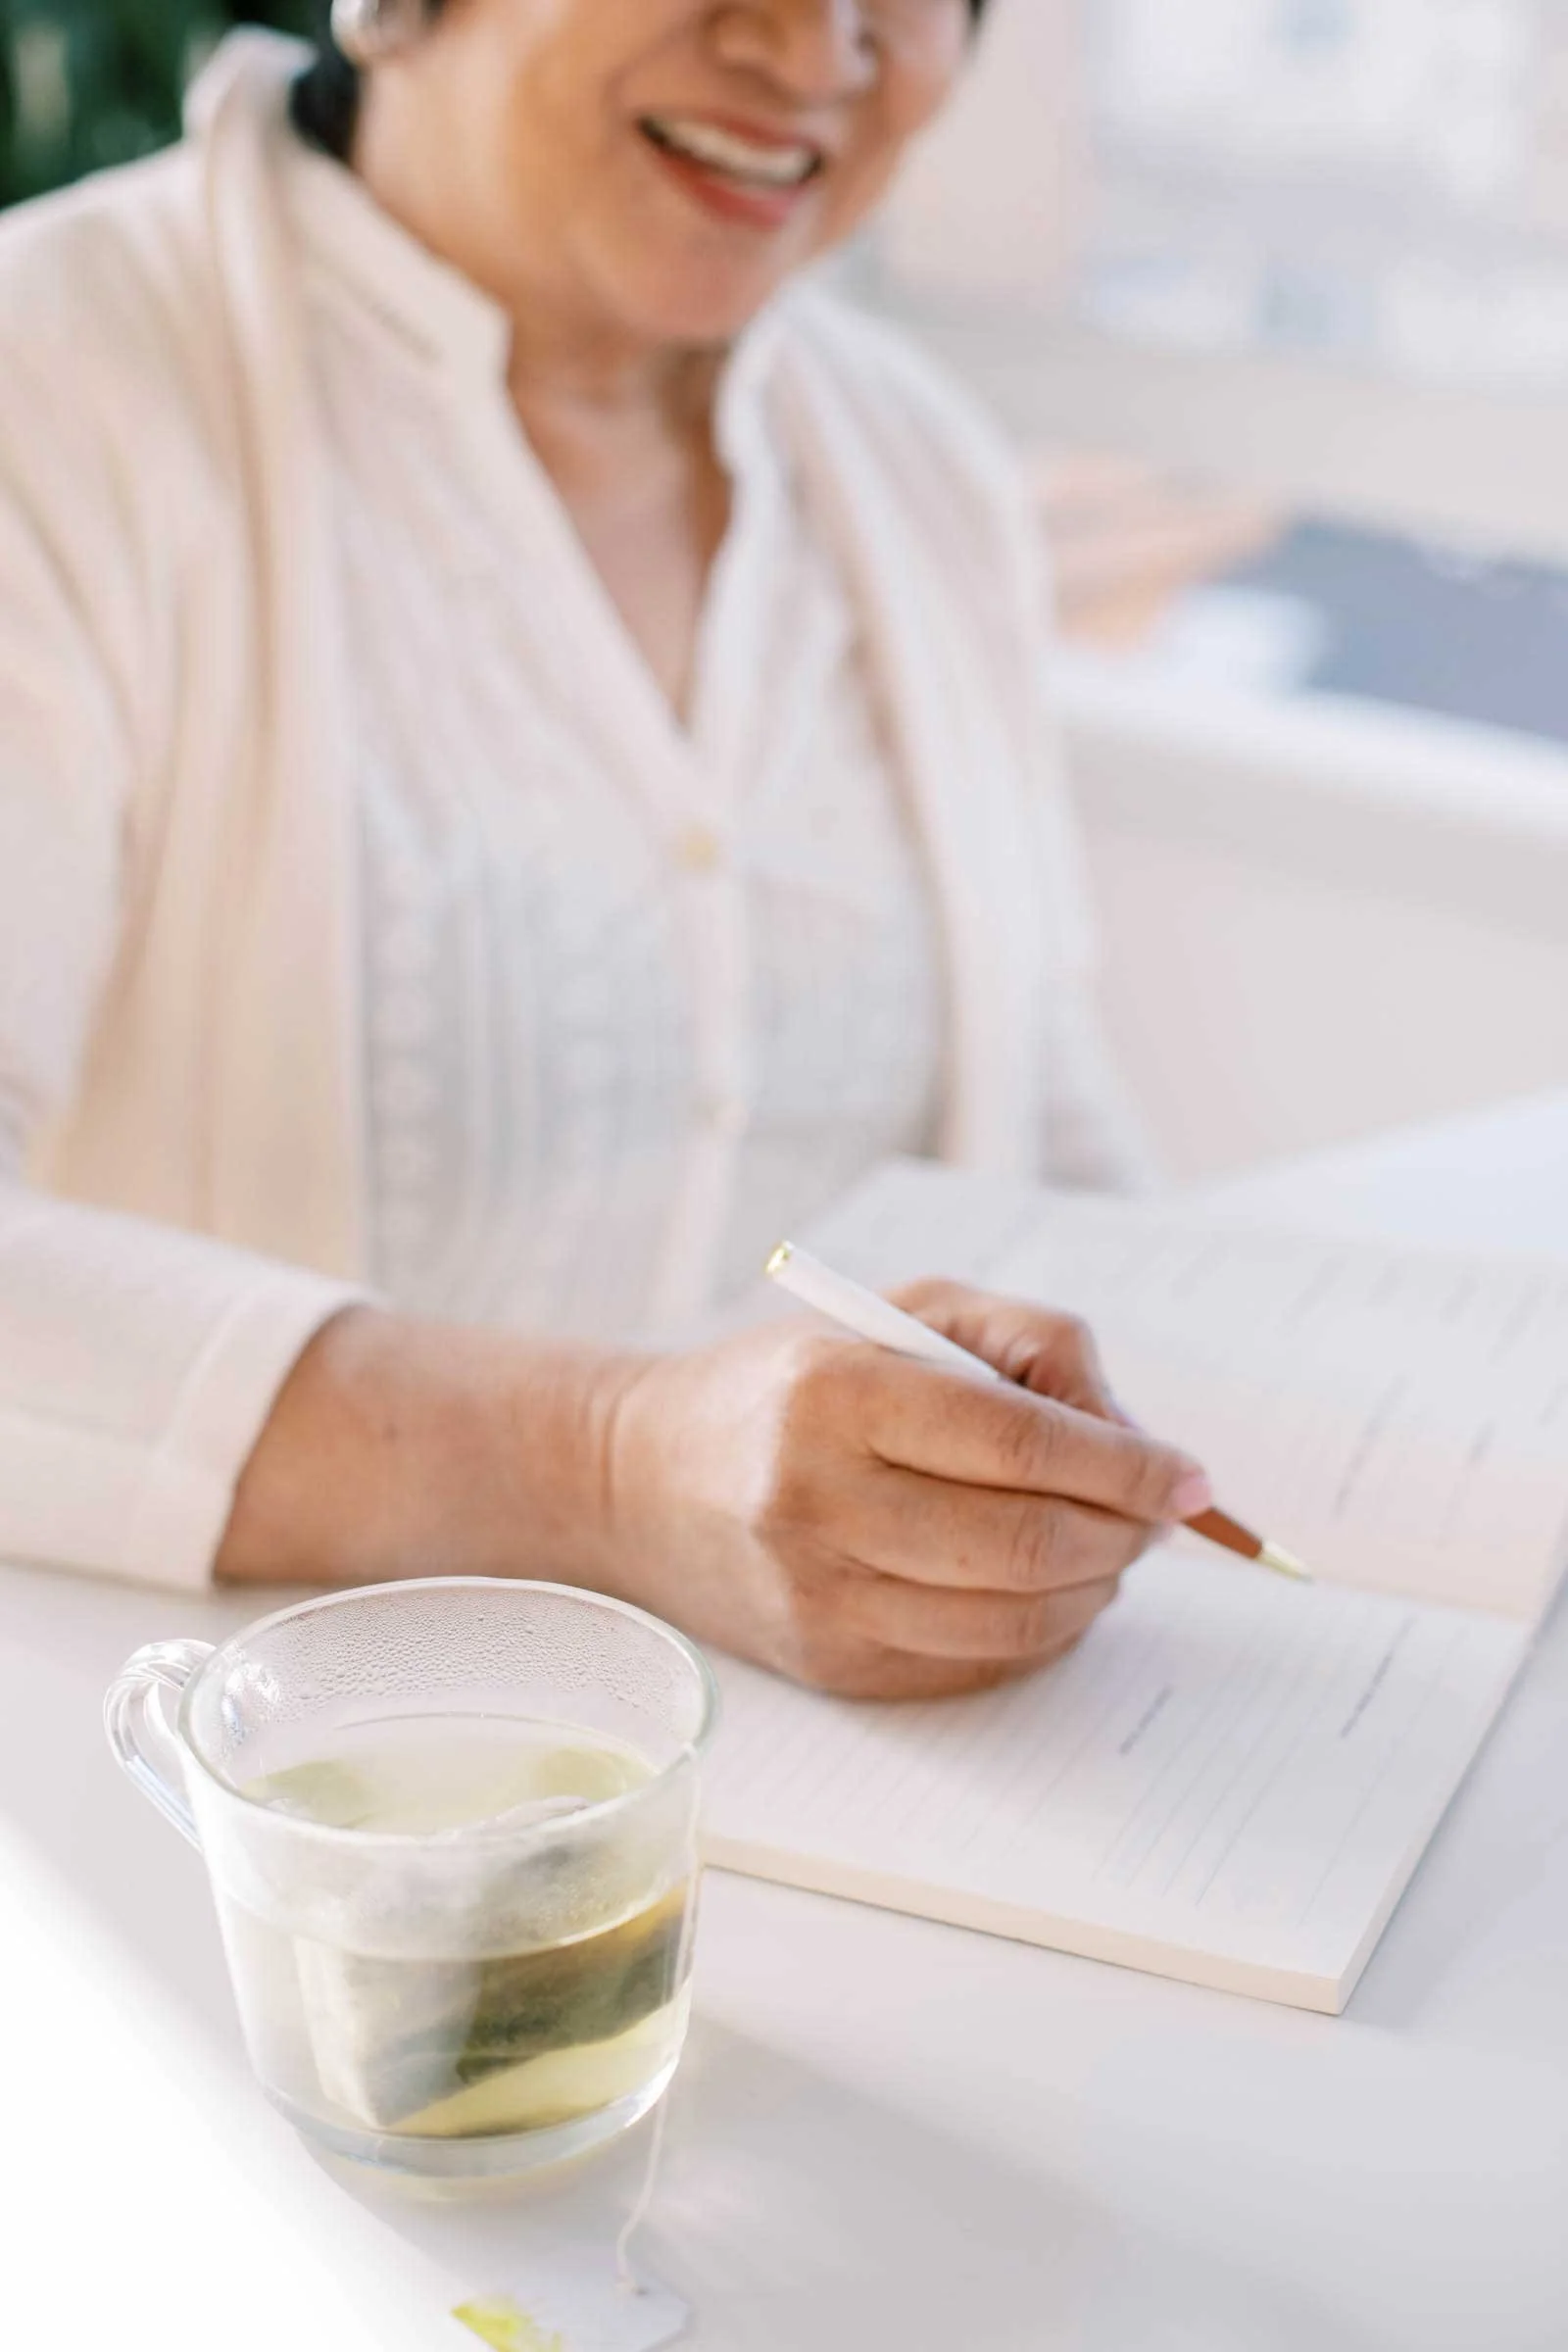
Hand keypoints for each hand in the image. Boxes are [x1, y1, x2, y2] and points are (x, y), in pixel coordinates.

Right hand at [604, 1281, 1210, 1699]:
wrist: (642, 1479)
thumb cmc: (794, 1381)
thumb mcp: (904, 1314)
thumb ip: (1033, 1347)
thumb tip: (1137, 1444)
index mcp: (835, 1394)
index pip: (1016, 1443)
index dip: (1125, 1466)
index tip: (1188, 1475)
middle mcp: (816, 1500)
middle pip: (1027, 1543)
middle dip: (1125, 1532)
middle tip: (1157, 1513)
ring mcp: (819, 1597)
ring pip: (1016, 1619)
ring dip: (1097, 1588)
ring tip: (1108, 1546)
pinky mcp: (830, 1665)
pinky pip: (978, 1663)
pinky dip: (1042, 1630)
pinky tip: (1046, 1587)